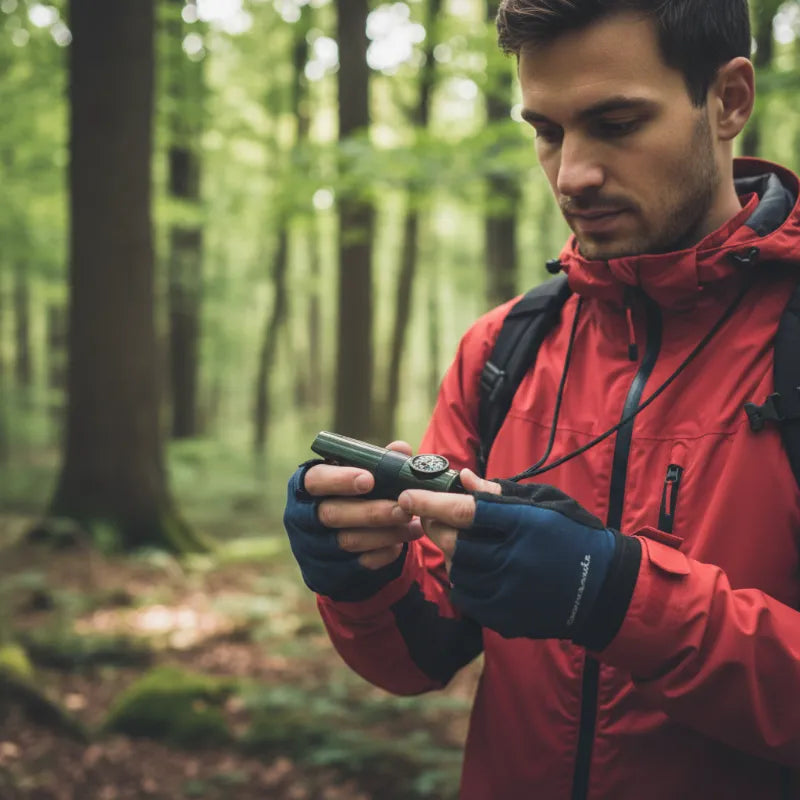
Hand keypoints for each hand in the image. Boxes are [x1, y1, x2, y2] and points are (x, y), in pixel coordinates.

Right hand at [283, 442, 420, 601]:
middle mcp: (302, 516)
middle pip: (332, 514)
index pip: (315, 480)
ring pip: (348, 541)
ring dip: (385, 534)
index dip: (340, 480)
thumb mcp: (361, 476)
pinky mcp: (326, 570)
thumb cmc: (351, 496)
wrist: (341, 538)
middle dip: (372, 512)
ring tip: (414, 525)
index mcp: (305, 485)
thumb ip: (379, 462)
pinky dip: (382, 554)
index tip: (369, 480)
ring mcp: (312, 546)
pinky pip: (356, 565)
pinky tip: (401, 545)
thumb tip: (400, 449)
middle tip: (404, 508)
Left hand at [399, 480, 640, 645]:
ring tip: (458, 540)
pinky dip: (462, 580)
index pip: (466, 511)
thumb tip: (465, 479)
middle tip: (430, 515)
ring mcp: (510, 594)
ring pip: (458, 570)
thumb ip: (501, 492)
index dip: (431, 503)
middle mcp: (515, 561)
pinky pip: (467, 597)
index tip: (407, 496)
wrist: (605, 589)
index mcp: (525, 525)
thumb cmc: (574, 535)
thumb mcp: (545, 503)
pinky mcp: (508, 618)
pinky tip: (472, 568)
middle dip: (434, 526)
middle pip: (455, 542)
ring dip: (449, 552)